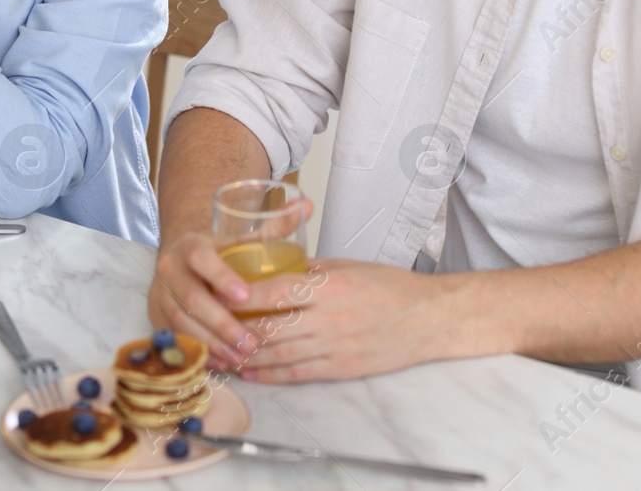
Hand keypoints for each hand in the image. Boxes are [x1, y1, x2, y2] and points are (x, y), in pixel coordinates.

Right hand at [147, 233, 263, 371]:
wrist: (180, 261)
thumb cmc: (219, 254)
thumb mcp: (239, 239)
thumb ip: (273, 227)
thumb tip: (306, 206)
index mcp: (191, 246)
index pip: (201, 258)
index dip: (222, 277)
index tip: (246, 296)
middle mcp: (170, 269)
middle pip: (192, 298)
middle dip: (223, 324)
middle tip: (252, 342)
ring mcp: (160, 295)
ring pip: (182, 323)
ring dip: (213, 343)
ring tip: (241, 356)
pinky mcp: (156, 318)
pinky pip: (176, 339)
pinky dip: (200, 353)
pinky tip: (223, 362)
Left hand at [228, 259, 445, 382]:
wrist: (428, 319)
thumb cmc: (392, 288)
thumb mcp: (350, 266)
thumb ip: (313, 271)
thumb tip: (278, 269)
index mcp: (331, 286)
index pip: (277, 291)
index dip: (245, 295)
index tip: (219, 294)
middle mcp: (329, 318)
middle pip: (272, 327)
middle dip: (238, 329)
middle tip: (212, 326)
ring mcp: (335, 346)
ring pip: (280, 354)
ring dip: (248, 356)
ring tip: (223, 353)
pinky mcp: (341, 367)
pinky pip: (299, 373)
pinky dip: (272, 374)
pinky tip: (252, 372)